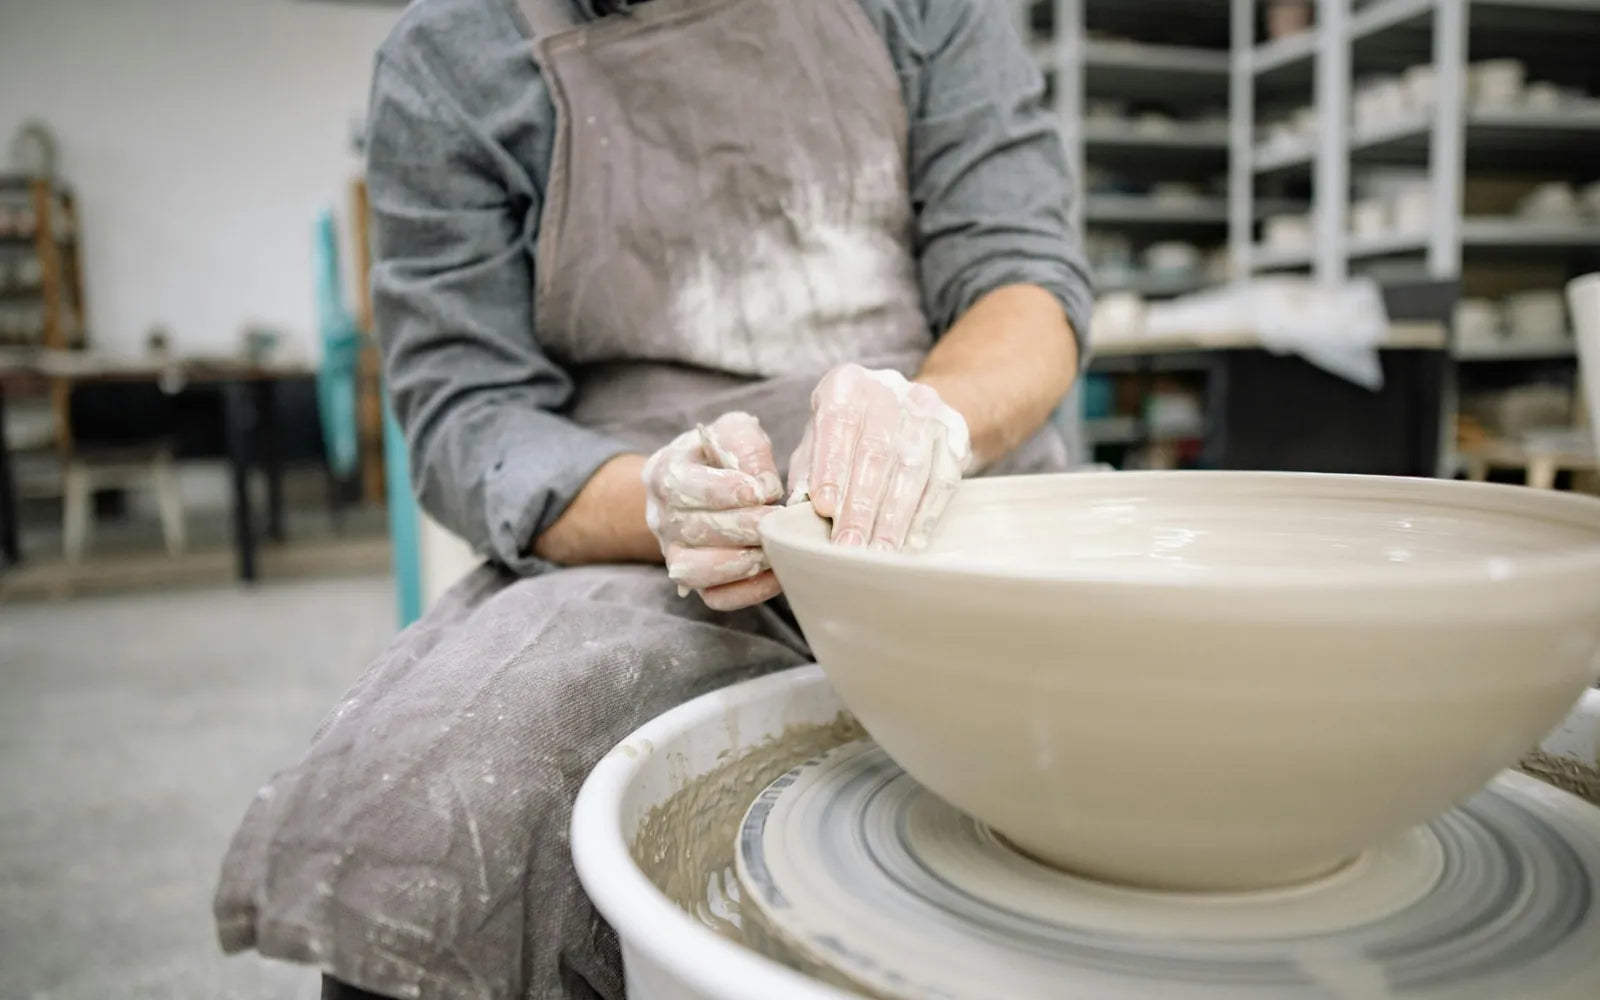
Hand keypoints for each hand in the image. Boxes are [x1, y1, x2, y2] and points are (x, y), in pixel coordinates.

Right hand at [643, 412, 784, 611]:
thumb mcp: (733, 431)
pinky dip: (747, 592)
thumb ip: (747, 446)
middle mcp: (661, 517)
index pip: (684, 486)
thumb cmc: (721, 454)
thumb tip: (763, 486)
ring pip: (695, 571)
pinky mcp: (695, 581)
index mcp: (664, 473)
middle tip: (775, 520)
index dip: (724, 491)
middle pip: (694, 530)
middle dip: (741, 527)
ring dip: (739, 562)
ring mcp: (673, 553)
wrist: (702, 483)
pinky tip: (775, 574)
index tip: (760, 491)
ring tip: (772, 549)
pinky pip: (715, 597)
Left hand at [788, 364, 971, 550]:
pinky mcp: (954, 433)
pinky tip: (911, 543)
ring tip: (878, 554)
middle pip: (877, 451)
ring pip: (912, 468)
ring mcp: (926, 410)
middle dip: (862, 505)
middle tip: (849, 546)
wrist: (908, 409)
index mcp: (846, 384)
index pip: (838, 423)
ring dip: (894, 517)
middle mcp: (888, 390)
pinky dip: (927, 514)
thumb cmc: (849, 432)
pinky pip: (943, 478)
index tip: (824, 508)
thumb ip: (808, 468)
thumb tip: (798, 509)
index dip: (831, 466)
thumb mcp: (819, 439)